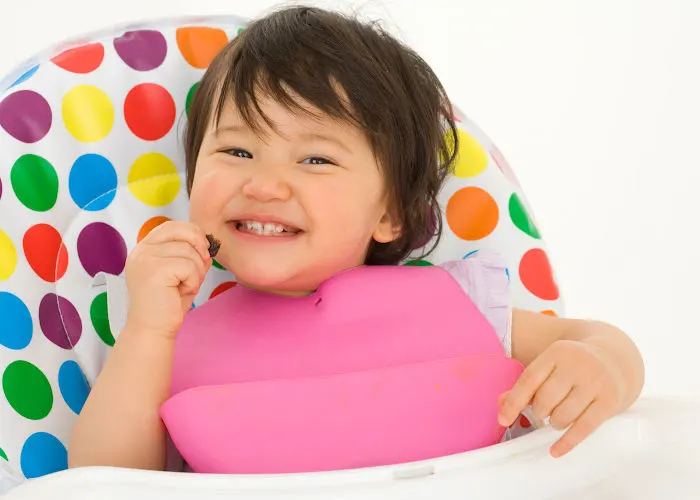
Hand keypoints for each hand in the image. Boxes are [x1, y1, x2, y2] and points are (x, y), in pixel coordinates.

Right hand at [124, 221, 212, 338]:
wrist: (153, 330)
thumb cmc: (167, 303)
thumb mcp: (181, 272)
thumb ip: (191, 254)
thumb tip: (209, 243)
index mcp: (145, 248)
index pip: (173, 225)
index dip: (193, 234)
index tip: (202, 252)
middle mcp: (142, 250)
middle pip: (183, 232)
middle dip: (199, 249)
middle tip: (198, 271)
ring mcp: (146, 259)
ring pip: (190, 251)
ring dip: (197, 271)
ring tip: (185, 287)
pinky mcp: (154, 271)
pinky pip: (189, 266)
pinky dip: (193, 281)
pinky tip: (181, 292)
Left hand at [498, 339, 625, 457]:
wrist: (616, 359)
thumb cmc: (574, 366)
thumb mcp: (551, 366)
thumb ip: (526, 384)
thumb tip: (501, 404)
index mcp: (557, 352)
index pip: (529, 380)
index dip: (513, 402)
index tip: (502, 420)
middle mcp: (577, 365)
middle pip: (545, 400)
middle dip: (539, 412)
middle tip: (542, 413)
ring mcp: (596, 382)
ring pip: (563, 415)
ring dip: (554, 423)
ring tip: (558, 418)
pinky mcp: (610, 400)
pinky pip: (584, 427)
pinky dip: (567, 442)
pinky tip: (555, 451)